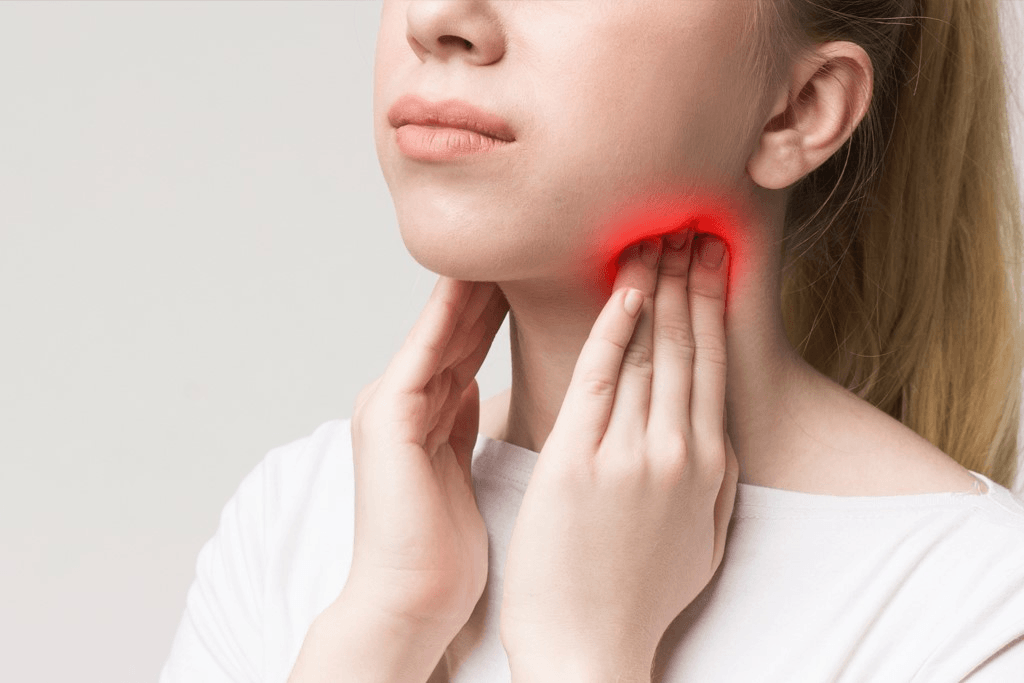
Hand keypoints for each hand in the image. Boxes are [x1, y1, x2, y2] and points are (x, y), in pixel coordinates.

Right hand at [343, 276, 508, 635]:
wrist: (408, 601)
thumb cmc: (442, 551)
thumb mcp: (459, 467)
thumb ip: (460, 421)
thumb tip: (478, 385)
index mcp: (421, 413)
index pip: (468, 343)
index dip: (506, 306)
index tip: (552, 274)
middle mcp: (400, 398)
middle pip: (457, 327)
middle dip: (499, 284)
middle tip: (543, 242)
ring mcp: (388, 403)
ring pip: (443, 327)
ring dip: (480, 284)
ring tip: (519, 242)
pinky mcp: (387, 415)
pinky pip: (427, 349)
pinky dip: (454, 313)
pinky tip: (482, 279)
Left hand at [499, 231, 738, 667]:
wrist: (591, 645)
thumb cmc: (638, 595)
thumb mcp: (702, 538)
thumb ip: (713, 481)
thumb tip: (717, 436)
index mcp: (707, 467)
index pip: (711, 367)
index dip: (712, 307)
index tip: (713, 260)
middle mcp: (677, 452)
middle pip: (686, 347)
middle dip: (689, 281)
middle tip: (689, 225)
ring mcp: (630, 455)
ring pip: (648, 352)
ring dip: (655, 288)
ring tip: (657, 238)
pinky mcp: (580, 461)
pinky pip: (599, 378)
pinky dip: (614, 329)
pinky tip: (623, 290)